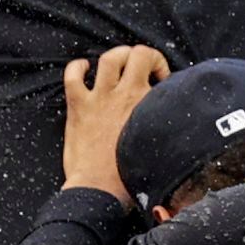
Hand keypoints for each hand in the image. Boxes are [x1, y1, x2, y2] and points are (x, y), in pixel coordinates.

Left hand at [62, 46, 168, 196]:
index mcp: (149, 106)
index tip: (161, 85)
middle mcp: (126, 96)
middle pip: (139, 55)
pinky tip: (83, 68)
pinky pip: (73, 75)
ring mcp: (100, 98)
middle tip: (143, 70)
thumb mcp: (159, 152)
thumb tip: (170, 126)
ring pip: (110, 58)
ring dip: (117, 55)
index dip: (163, 74)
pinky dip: (78, 67)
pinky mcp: (78, 107)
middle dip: (144, 56)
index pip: (164, 76)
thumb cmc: (128, 178)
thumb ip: (164, 131)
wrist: (99, 189)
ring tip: (120, 63)